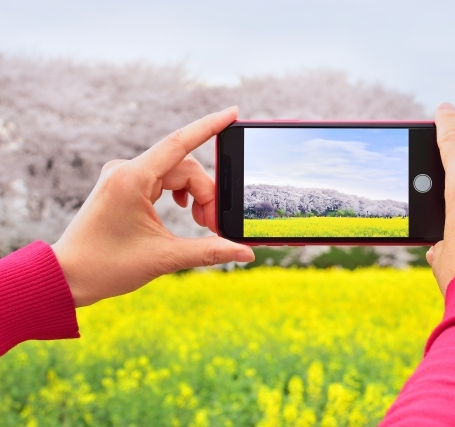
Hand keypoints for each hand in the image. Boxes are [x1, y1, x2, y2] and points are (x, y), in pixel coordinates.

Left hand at [52, 107, 254, 306]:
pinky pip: (162, 179)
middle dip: (205, 194)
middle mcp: (126, 170)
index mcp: (132, 179)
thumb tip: (246, 253)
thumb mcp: (164, 258)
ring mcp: (123, 176)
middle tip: (213, 225)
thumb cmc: (106, 266)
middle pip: (184, 168)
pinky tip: (184, 211)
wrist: (68, 277)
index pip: (179, 143)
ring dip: (194, 196)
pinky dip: (179, 194)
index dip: (209, 126)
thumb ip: (210, 251)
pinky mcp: (123, 185)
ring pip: (175, 174)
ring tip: (200, 223)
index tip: (233, 112)